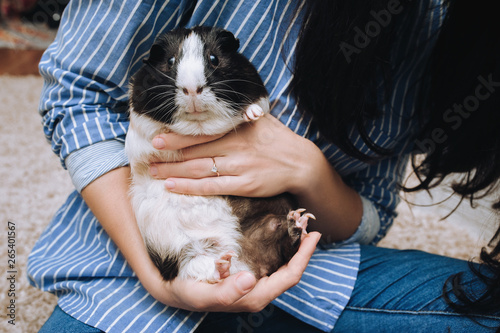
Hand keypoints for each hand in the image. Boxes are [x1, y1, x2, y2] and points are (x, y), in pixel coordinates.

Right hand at [144, 232, 321, 311]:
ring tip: (298, 223)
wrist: (173, 289)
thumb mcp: (202, 295)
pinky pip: (269, 257)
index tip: (313, 234)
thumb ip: (226, 293)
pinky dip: (277, 243)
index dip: (304, 256)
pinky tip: (277, 228)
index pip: (289, 276)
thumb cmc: (188, 294)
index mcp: (255, 296)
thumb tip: (250, 280)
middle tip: (307, 222)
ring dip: (291, 244)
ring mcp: (254, 280)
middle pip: (290, 269)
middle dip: (302, 248)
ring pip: (281, 263)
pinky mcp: (247, 271)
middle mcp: (259, 289)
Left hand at [149, 114, 318, 197]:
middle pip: (195, 151)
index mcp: (238, 128)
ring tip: (155, 173)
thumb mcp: (261, 120)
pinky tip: (173, 187)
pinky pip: (212, 186)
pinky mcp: (244, 185)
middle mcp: (236, 146)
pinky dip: (190, 187)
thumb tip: (220, 111)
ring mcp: (239, 166)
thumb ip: (239, 116)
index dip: (178, 137)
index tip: (158, 138)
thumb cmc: (279, 140)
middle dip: (169, 156)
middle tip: (149, 158)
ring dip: (174, 172)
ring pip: (199, 169)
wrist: (301, 163)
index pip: (202, 132)